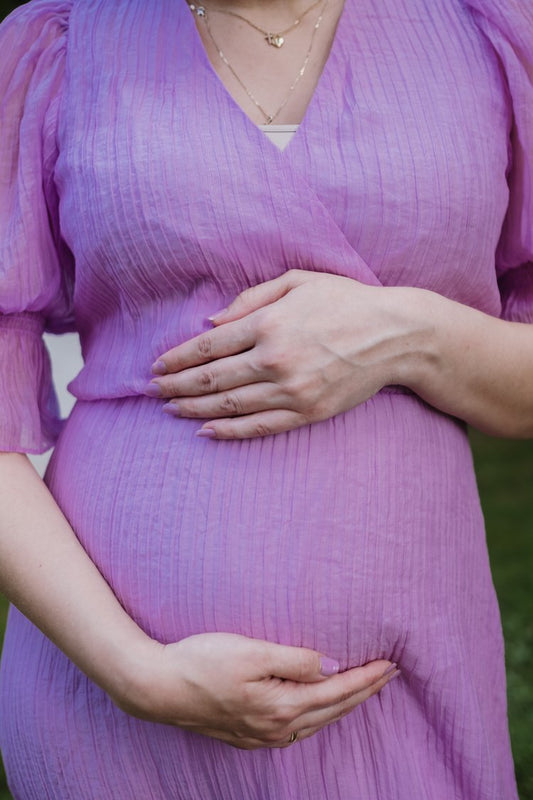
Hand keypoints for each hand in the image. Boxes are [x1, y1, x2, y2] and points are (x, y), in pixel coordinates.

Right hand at [118, 632, 398, 748]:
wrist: (157, 688)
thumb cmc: (202, 662)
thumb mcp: (251, 652)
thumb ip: (296, 660)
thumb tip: (333, 667)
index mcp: (282, 706)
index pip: (338, 692)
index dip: (367, 678)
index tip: (391, 664)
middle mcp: (277, 728)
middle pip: (333, 711)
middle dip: (364, 692)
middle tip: (389, 674)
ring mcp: (261, 736)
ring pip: (317, 722)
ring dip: (344, 706)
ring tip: (363, 689)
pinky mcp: (247, 734)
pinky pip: (297, 728)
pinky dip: (319, 715)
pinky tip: (319, 708)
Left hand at [148, 270, 421, 437]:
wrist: (396, 335)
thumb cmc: (346, 301)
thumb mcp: (298, 281)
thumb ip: (250, 299)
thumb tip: (210, 323)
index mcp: (269, 324)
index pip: (209, 347)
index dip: (177, 359)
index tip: (157, 367)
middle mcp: (275, 359)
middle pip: (212, 378)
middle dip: (177, 386)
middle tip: (153, 392)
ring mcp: (292, 390)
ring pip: (230, 405)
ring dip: (194, 409)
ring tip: (171, 410)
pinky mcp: (308, 412)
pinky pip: (260, 426)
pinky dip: (230, 430)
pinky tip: (207, 431)